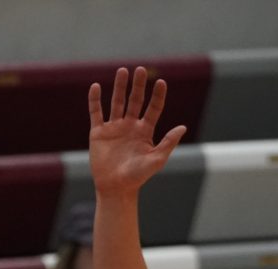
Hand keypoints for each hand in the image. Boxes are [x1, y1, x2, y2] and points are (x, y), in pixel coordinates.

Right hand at [89, 66, 186, 197]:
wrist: (115, 188)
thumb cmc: (137, 177)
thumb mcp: (156, 160)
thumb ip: (168, 143)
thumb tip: (183, 127)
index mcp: (145, 131)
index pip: (153, 108)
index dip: (157, 96)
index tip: (161, 82)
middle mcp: (130, 126)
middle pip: (135, 100)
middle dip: (138, 85)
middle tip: (141, 70)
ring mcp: (114, 128)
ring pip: (117, 102)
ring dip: (120, 87)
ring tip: (122, 70)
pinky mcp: (98, 133)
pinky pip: (96, 113)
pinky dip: (95, 100)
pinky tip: (96, 87)